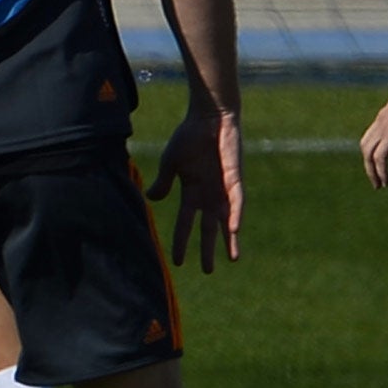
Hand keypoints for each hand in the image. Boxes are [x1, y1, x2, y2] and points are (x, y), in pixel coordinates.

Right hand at [145, 108, 242, 272]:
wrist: (208, 117)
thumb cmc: (189, 136)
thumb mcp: (171, 162)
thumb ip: (163, 182)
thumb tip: (151, 198)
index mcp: (191, 192)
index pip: (185, 223)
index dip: (181, 242)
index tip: (177, 262)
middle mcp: (209, 194)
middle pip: (208, 228)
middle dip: (208, 249)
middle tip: (208, 270)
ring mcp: (223, 188)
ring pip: (226, 220)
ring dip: (228, 239)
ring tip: (232, 259)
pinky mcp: (235, 178)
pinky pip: (236, 201)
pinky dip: (236, 215)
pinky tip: (234, 229)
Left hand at [360, 80, 387, 189]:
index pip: (376, 130)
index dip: (377, 145)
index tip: (381, 160)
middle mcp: (383, 118)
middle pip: (366, 142)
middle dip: (368, 160)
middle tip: (375, 176)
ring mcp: (384, 126)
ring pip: (368, 152)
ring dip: (371, 171)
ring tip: (379, 185)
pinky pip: (379, 159)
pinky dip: (380, 172)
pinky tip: (386, 183)